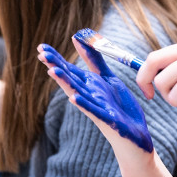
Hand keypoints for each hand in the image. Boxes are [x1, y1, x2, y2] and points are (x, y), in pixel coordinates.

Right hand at [37, 38, 153, 152]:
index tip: (41, 48)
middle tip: (41, 55)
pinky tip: (73, 98)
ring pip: (78, 93)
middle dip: (56, 67)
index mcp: (89, 86)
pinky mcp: (108, 120)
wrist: (136, 137)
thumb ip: (94, 60)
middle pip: (70, 79)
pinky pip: (94, 111)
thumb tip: (78, 39)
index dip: (55, 59)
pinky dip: (83, 104)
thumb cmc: (121, 109)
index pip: (69, 70)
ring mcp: (97, 108)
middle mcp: (89, 96)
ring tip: (52, 71)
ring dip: (65, 83)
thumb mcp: (108, 79)